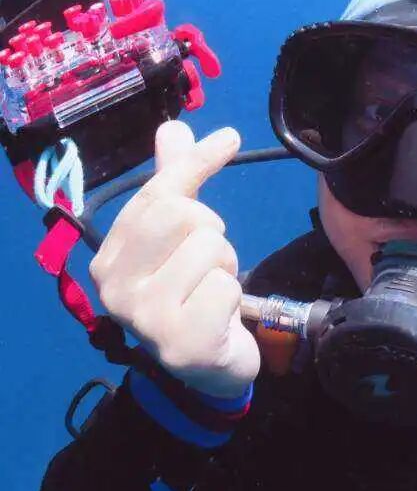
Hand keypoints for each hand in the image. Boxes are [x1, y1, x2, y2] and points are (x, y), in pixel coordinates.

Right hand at [89, 121, 259, 396]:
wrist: (207, 365)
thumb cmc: (192, 295)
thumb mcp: (180, 239)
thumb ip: (175, 184)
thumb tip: (174, 126)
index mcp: (109, 258)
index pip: (157, 194)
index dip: (195, 164)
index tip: (230, 139)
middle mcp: (115, 288)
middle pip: (184, 215)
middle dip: (211, 231)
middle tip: (208, 260)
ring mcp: (145, 318)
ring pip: (210, 247)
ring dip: (225, 265)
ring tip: (211, 290)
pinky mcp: (182, 341)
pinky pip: (226, 286)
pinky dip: (234, 296)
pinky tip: (219, 316)